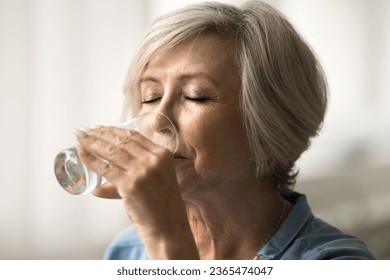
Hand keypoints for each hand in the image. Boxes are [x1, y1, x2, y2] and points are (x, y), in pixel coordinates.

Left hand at [75, 126, 197, 258]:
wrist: (168, 225)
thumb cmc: (161, 204)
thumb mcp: (156, 178)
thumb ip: (136, 171)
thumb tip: (105, 175)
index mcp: (162, 154)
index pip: (133, 136)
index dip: (113, 130)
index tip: (99, 128)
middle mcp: (153, 159)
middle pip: (121, 140)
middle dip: (99, 133)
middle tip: (85, 131)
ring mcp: (142, 171)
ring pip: (112, 151)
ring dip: (92, 143)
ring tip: (79, 139)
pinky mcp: (130, 185)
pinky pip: (105, 168)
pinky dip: (91, 160)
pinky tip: (82, 155)